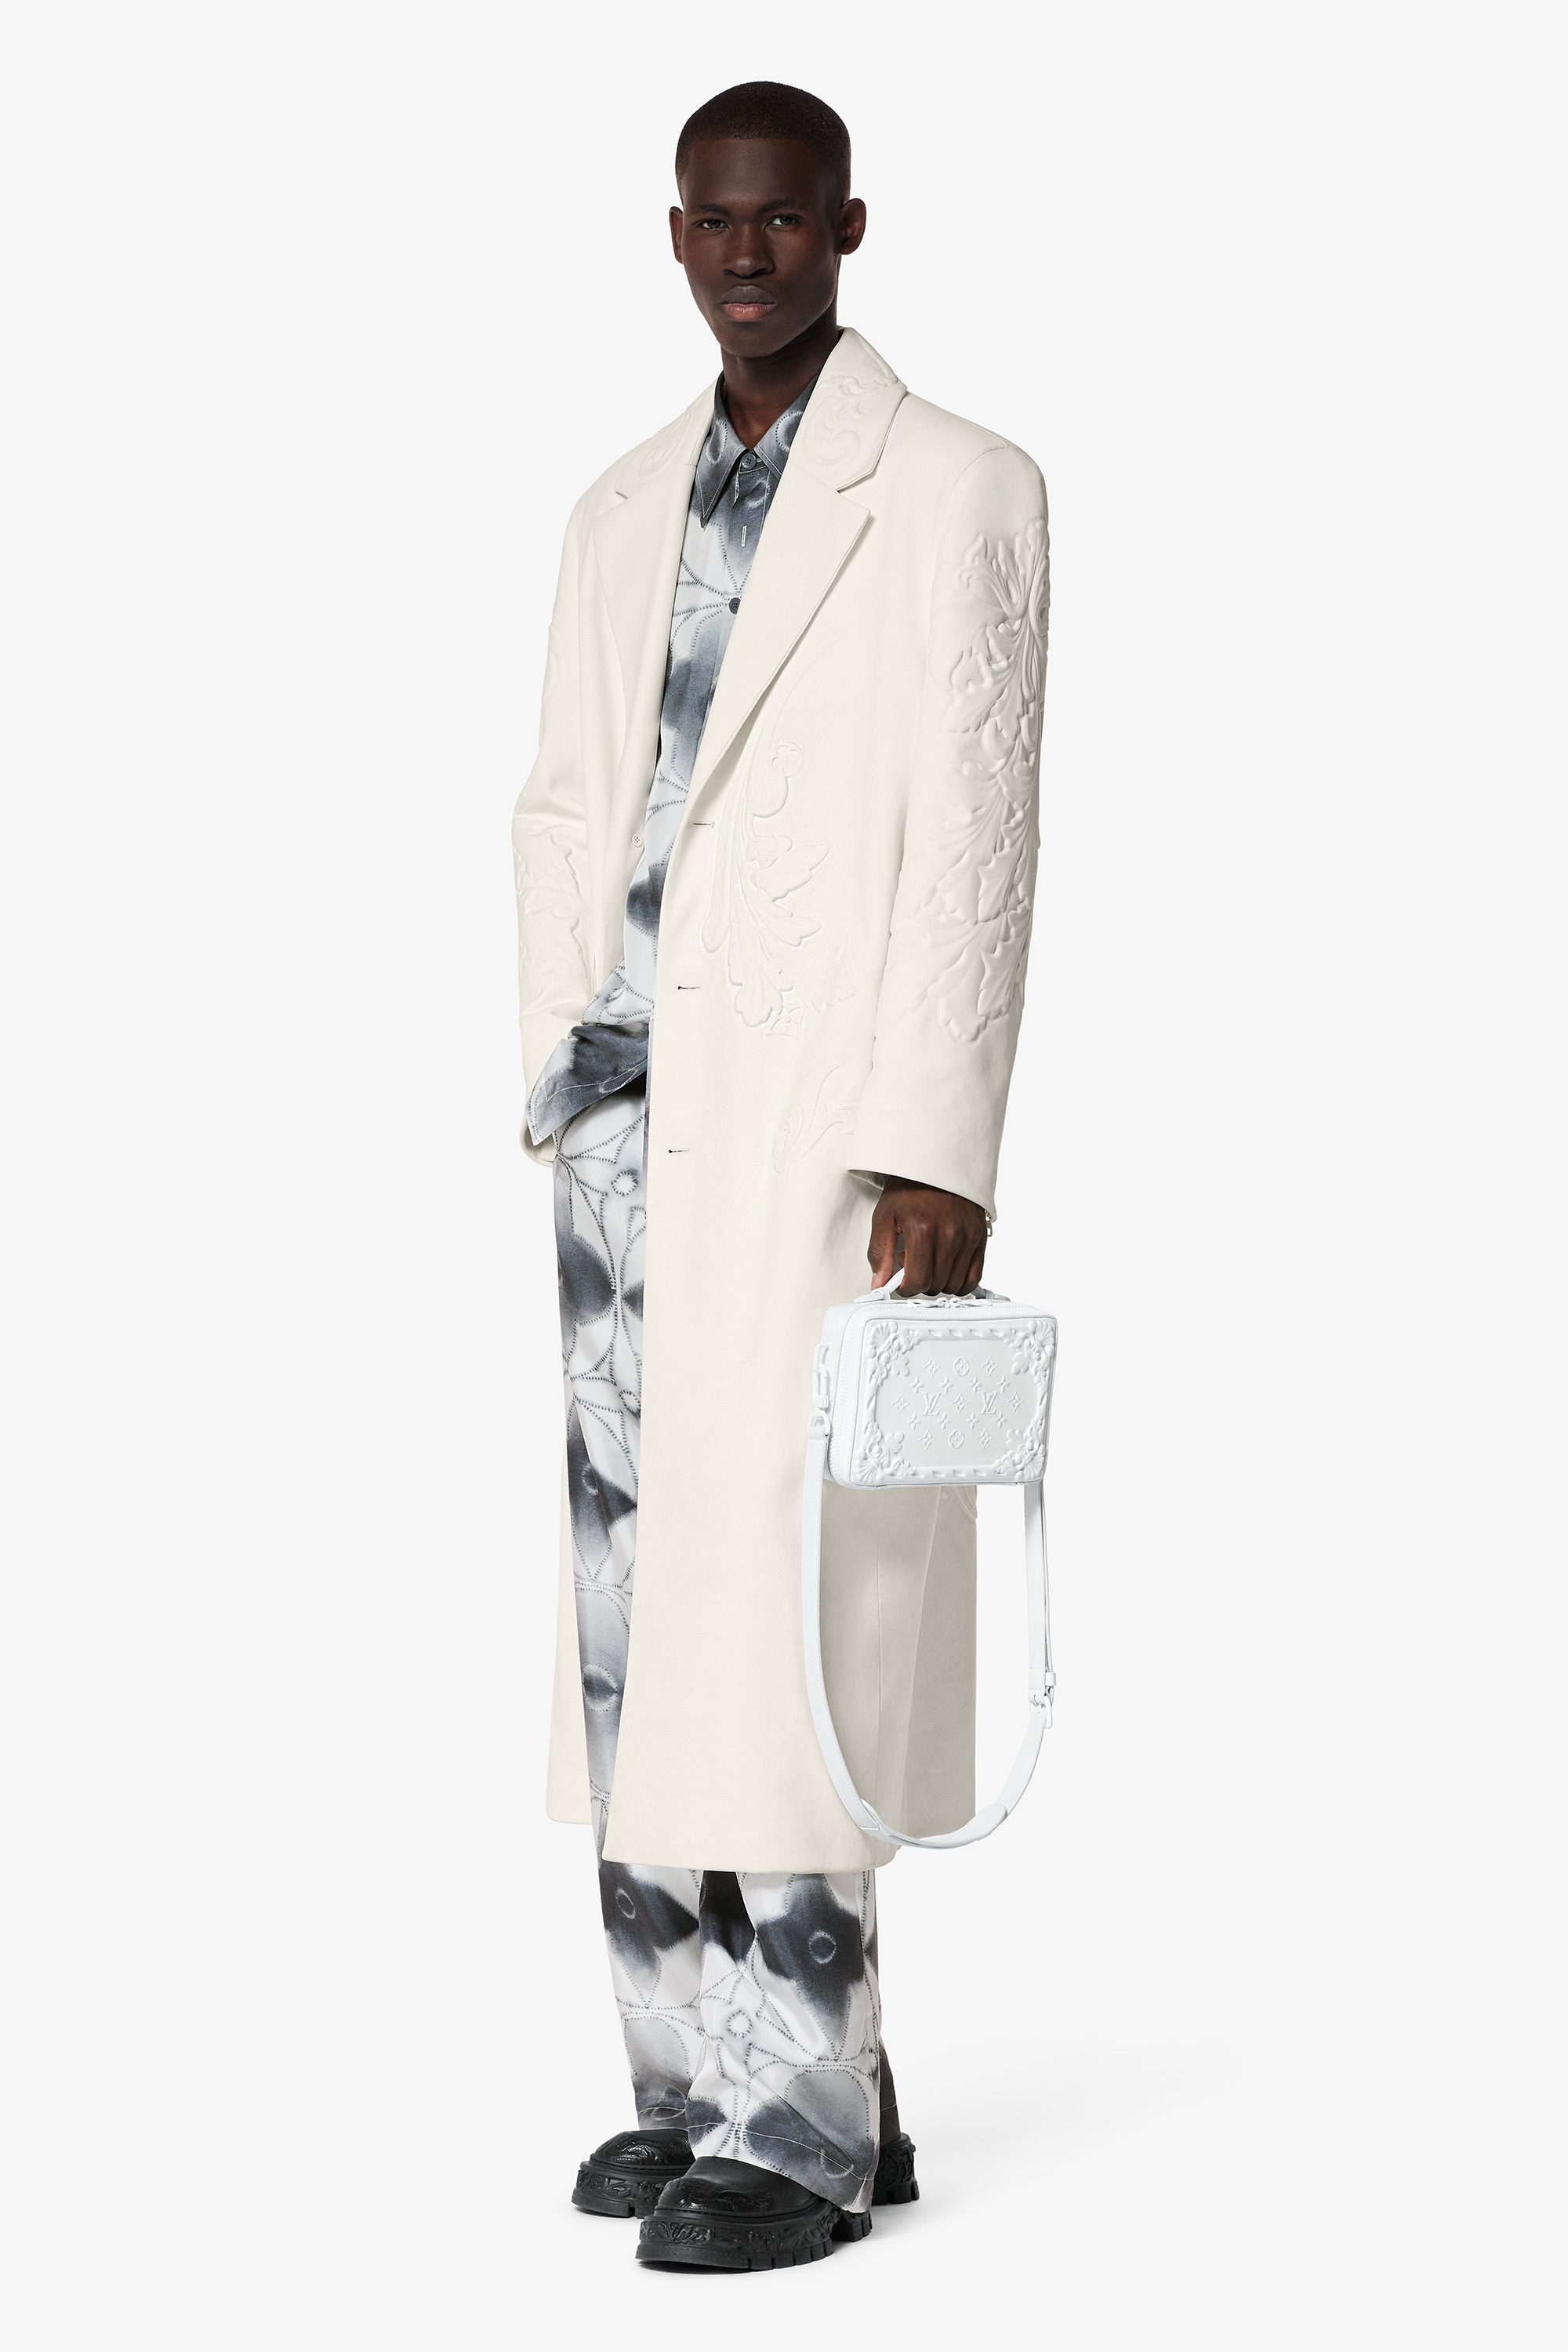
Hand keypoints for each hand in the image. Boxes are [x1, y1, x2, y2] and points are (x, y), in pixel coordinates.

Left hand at [867, 1177, 987, 1296]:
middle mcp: (950, 1234)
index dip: (905, 1288)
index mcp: (923, 1229)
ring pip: (954, 1284)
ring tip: (929, 1261)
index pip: (918, 1281)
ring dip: (938, 1281)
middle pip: (935, 1285)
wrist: (938, 1163)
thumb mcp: (885, 1215)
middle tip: (912, 1263)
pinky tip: (947, 1270)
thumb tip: (879, 1282)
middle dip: (919, 1281)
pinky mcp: (980, 1237)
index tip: (900, 1282)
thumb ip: (879, 1253)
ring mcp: (968, 1237)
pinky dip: (960, 1282)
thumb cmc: (911, 1186)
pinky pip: (974, 1277)